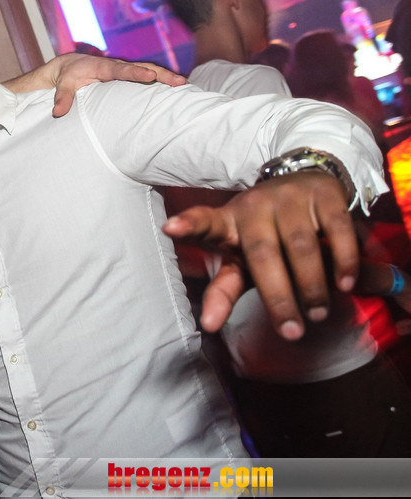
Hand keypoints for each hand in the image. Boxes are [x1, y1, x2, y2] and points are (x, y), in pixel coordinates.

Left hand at [3, 53, 186, 116]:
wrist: (69, 65)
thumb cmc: (67, 75)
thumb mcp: (62, 85)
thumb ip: (62, 98)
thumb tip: (59, 112)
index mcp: (103, 67)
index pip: (121, 70)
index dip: (136, 72)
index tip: (150, 75)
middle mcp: (117, 66)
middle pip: (143, 67)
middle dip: (162, 74)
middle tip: (180, 82)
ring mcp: (125, 70)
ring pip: (149, 70)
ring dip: (166, 77)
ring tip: (185, 85)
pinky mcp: (128, 75)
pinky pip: (146, 76)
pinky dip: (161, 80)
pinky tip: (176, 90)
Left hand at [163, 170, 357, 339]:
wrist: (306, 182)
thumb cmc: (267, 234)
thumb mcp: (242, 261)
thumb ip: (224, 290)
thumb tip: (208, 325)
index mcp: (228, 223)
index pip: (204, 223)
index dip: (188, 226)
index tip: (169, 228)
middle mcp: (253, 207)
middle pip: (261, 253)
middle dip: (277, 296)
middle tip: (292, 332)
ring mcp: (288, 197)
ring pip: (300, 245)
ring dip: (311, 285)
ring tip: (317, 314)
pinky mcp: (322, 194)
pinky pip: (336, 230)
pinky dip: (343, 260)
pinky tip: (345, 284)